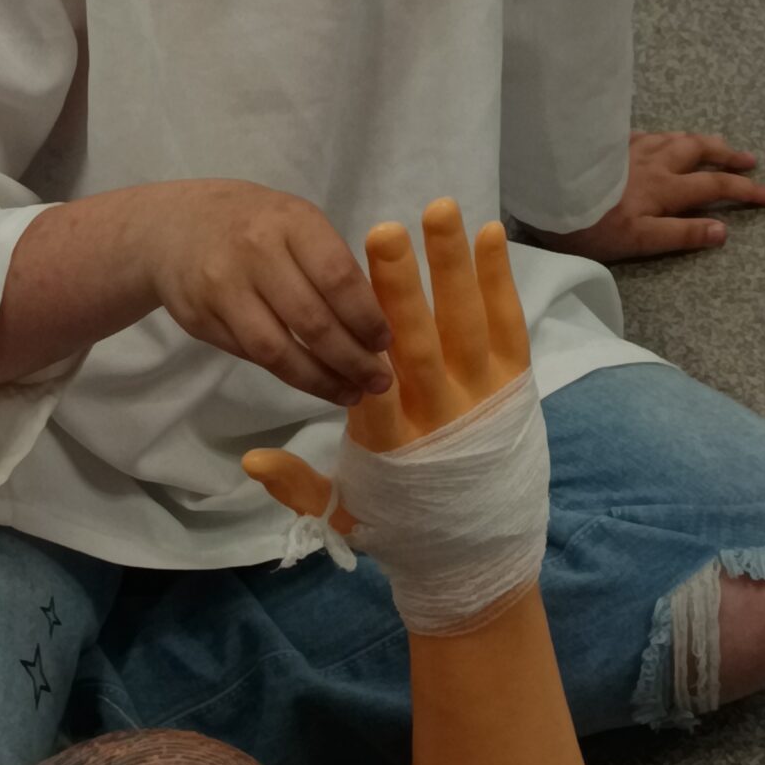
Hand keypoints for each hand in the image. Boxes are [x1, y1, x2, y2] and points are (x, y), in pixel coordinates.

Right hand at [139, 180, 392, 406]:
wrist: (173, 226)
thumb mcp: (295, 222)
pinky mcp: (200, 319)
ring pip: (277, 350)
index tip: (386, 344)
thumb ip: (330, 264)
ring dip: (320, 379)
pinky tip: (312, 381)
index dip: (366, 318)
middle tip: (378, 381)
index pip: (338, 277)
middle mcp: (254, 253)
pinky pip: (251, 356)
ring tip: (350, 393)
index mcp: (290, 222)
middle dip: (351, 359)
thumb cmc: (254, 225)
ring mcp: (222, 288)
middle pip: (311, 321)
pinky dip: (288, 374)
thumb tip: (373, 326)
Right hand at [243, 199, 527, 526]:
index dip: (361, 346)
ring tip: (440, 210)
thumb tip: (250, 459)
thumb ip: (298, 485)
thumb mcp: (346, 512)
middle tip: (385, 233)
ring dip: (452, 265)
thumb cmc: (403, 523)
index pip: (375, 390)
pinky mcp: (515, 382)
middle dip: (402, 288)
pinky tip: (490, 234)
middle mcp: (442, 416)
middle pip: (421, 344)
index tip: (345, 301)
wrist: (479, 553)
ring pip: (467, 323)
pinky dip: (500, 279)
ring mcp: (484, 397)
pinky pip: (508, 324)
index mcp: (394, 446)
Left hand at [523, 131, 764, 263]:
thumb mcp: (639, 240)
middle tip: (751, 160)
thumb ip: (681, 235)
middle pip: (701, 152)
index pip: (718, 187)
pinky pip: (646, 134)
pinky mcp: (607, 142)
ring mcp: (631, 148)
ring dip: (701, 141)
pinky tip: (660, 138)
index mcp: (666, 188)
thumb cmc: (589, 225)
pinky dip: (664, 136)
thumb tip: (723, 230)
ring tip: (716, 143)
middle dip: (730, 156)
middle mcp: (654, 162)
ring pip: (676, 138)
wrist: (547, 193)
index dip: (751, 191)